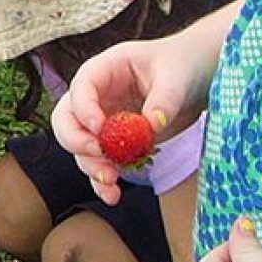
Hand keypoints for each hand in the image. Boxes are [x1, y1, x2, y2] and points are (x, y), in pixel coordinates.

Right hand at [52, 36, 209, 204]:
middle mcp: (96, 97)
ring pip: (80, 148)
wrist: (194, 79)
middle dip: (77, 142)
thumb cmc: (181, 65)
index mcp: (104, 70)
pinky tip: (113, 196)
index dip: (84, 110)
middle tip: (100, 155)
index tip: (100, 130)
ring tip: (111, 180)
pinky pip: (99, 165)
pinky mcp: (115, 145)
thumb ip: (164, 99)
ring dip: (90, 166)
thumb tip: (152, 124)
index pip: (81, 88)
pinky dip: (102, 183)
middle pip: (67, 120)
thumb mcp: (177, 76)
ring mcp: (103, 122)